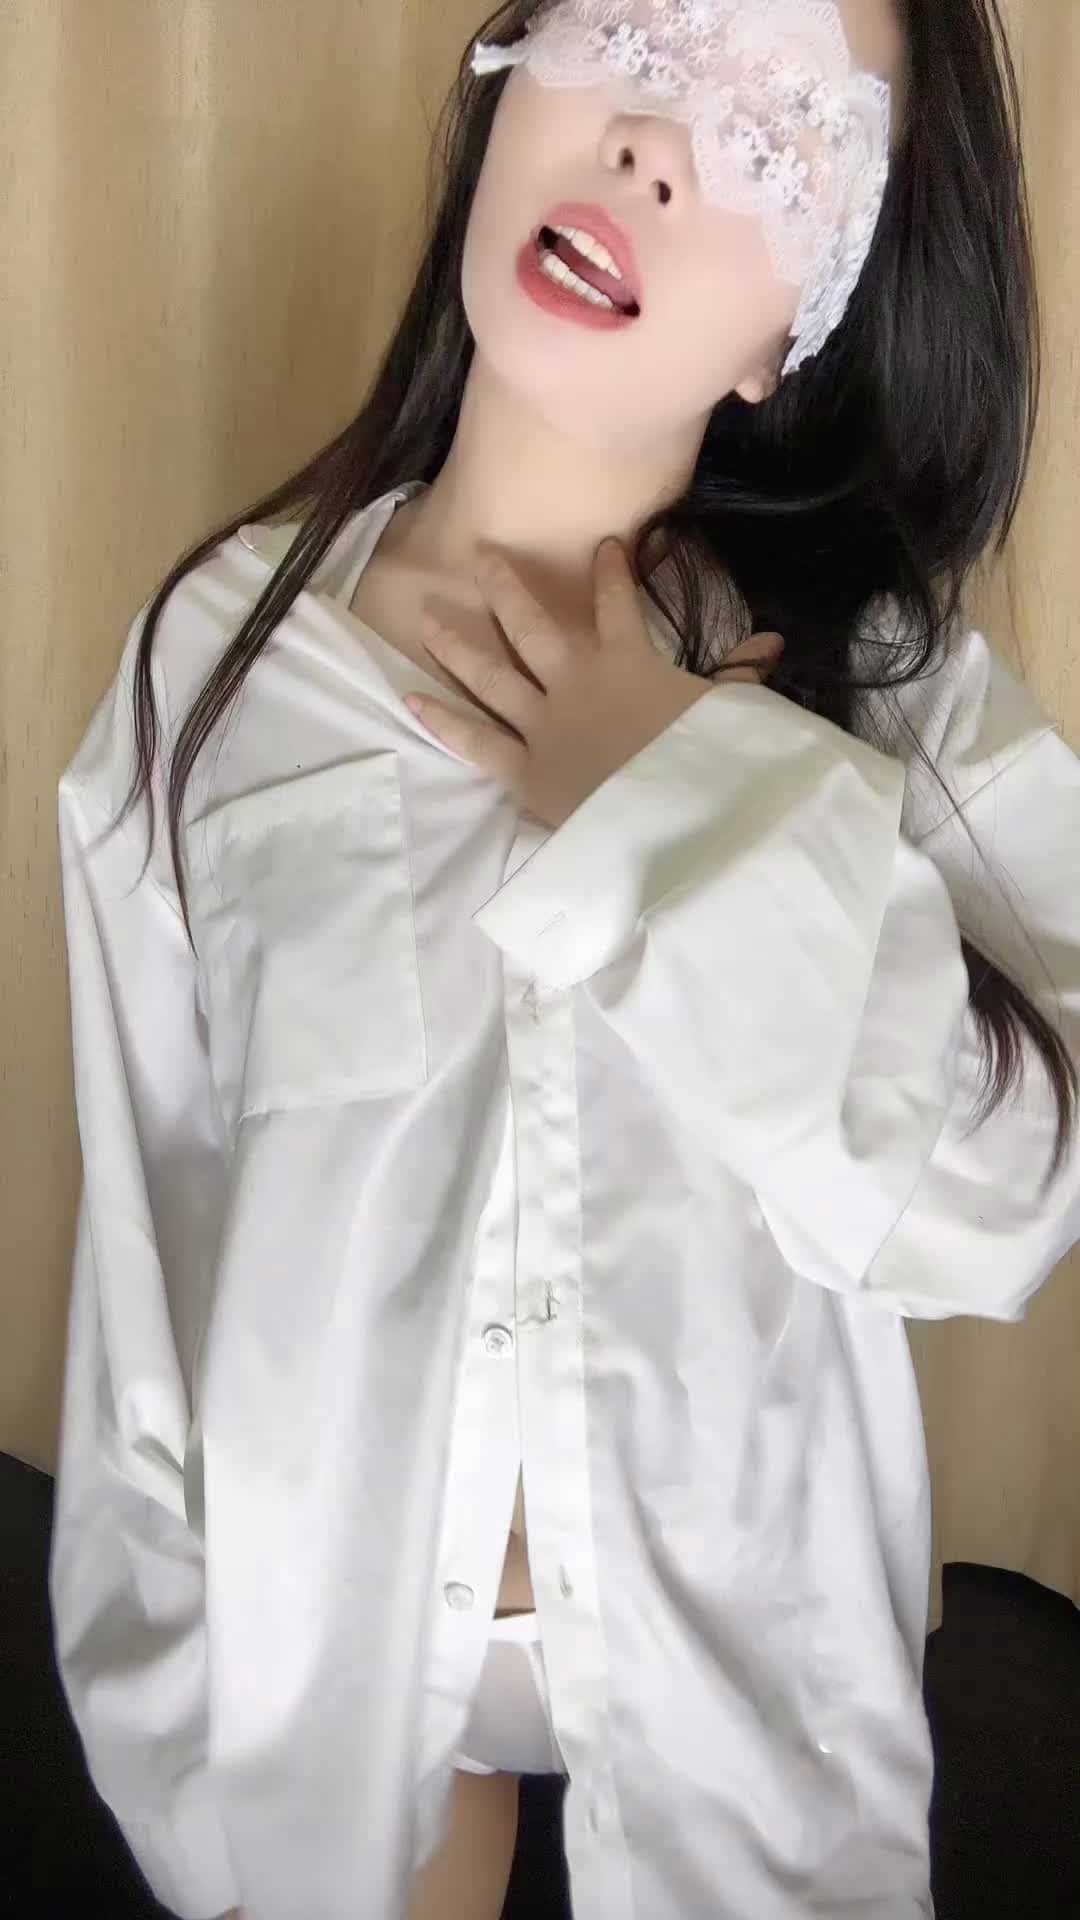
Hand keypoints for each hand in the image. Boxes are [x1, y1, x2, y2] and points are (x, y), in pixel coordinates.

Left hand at [403, 538, 783, 829]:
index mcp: (629, 661)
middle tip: (481, 555)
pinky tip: (410, 697)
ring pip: (490, 673)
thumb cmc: (708, 763)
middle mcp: (575, 681)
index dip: (611, 571)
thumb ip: (741, 675)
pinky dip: (442, 719)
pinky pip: (475, 739)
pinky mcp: (523, 768)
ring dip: (457, 642)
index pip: (618, 603)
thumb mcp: (730, 713)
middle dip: (505, 588)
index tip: (604, 544)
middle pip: (531, 625)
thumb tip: (774, 641)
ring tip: (426, 614)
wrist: (676, 819)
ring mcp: (542, 723)